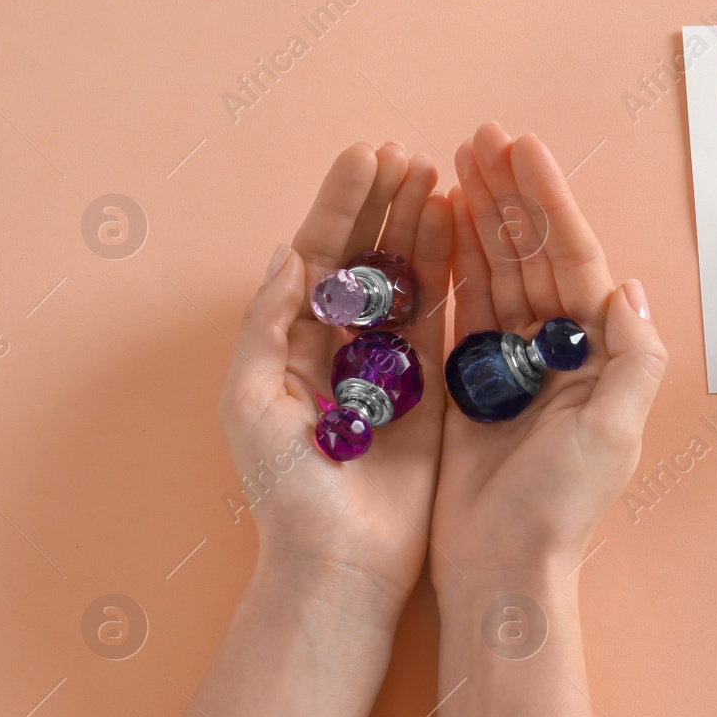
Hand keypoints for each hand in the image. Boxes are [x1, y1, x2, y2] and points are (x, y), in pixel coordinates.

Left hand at [219, 142, 452, 615]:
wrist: (340, 560)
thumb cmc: (284, 489)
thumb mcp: (252, 400)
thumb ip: (268, 325)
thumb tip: (290, 255)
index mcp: (293, 342)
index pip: (319, 255)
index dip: (341, 204)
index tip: (367, 155)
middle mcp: (344, 346)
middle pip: (367, 257)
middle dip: (386, 204)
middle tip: (411, 157)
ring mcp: (392, 367)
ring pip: (409, 280)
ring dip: (422, 229)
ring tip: (441, 180)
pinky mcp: (434, 391)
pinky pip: (445, 321)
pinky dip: (455, 276)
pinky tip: (464, 234)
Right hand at [431, 123, 666, 588]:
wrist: (502, 568)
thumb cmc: (561, 507)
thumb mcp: (614, 431)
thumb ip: (631, 356)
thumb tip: (629, 287)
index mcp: (596, 356)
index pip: (574, 261)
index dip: (549, 204)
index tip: (522, 149)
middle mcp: (557, 353)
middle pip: (533, 256)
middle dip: (509, 196)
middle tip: (479, 135)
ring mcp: (511, 366)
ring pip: (496, 274)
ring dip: (478, 218)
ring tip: (455, 161)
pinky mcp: (469, 384)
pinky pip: (461, 310)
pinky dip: (452, 265)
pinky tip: (437, 223)